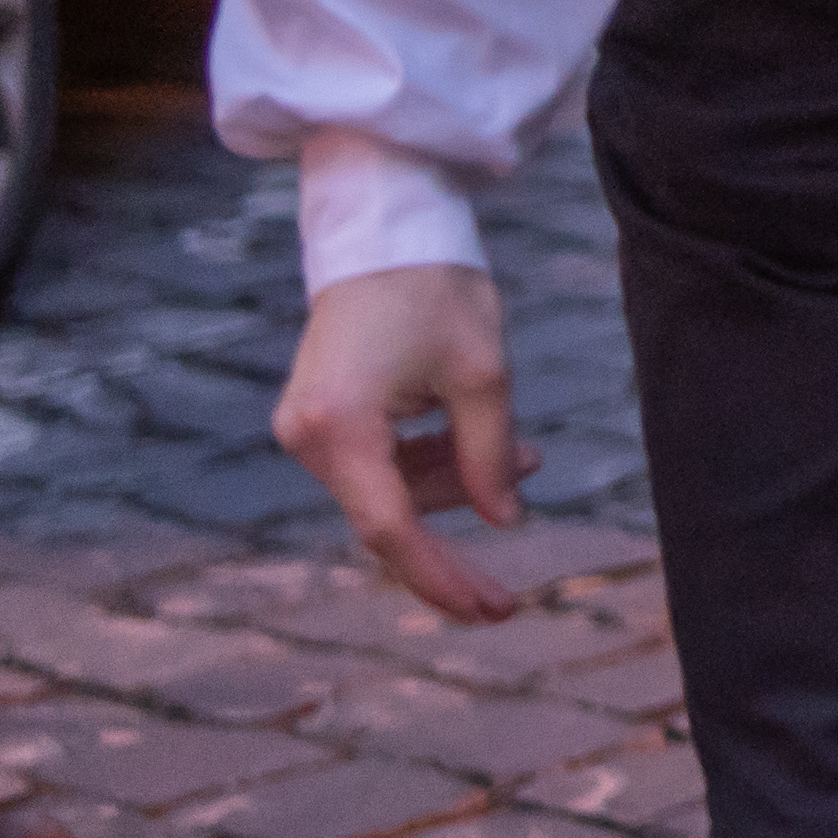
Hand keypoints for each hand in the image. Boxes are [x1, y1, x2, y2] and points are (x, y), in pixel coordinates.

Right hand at [276, 264, 532, 624]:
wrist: (386, 228)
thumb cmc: (437, 289)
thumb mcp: (484, 374)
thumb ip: (491, 456)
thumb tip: (504, 521)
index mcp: (342, 426)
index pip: (390, 529)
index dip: (441, 577)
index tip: (491, 609)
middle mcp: (307, 436)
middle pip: (387, 518)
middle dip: (454, 546)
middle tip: (510, 592)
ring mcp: (306, 427)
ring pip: (387, 494)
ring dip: (455, 489)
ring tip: (531, 460)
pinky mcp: (321, 416)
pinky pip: (378, 466)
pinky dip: (431, 465)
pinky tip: (489, 449)